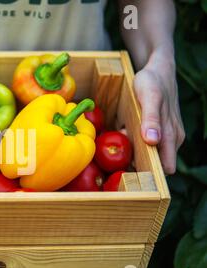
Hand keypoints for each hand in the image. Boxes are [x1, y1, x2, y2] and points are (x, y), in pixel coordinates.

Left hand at [133, 48, 184, 173]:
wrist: (157, 69)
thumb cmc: (153, 82)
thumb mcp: (150, 97)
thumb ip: (152, 119)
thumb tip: (153, 141)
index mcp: (172, 137)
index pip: (164, 168)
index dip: (147, 173)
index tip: (128, 167)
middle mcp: (171, 140)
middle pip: (152, 163)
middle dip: (134, 159)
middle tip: (121, 145)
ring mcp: (163, 136)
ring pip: (145, 153)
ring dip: (131, 149)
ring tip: (123, 131)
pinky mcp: (155, 132)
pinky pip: (142, 143)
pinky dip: (132, 140)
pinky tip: (124, 128)